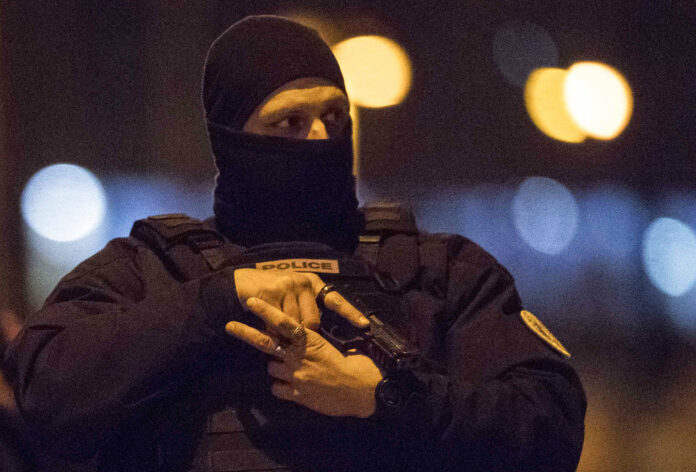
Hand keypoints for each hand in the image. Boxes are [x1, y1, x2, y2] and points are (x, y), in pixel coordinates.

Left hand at [226, 297, 382, 417]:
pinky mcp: (297, 396)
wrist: (363, 390)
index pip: (285, 322)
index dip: (266, 311)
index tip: (251, 301)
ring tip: (291, 369)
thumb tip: (296, 337)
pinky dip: (281, 387)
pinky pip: (277, 389)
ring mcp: (296, 377)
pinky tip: (293, 386)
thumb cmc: (354, 363)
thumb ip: (311, 342)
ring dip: (276, 366)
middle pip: (266, 342)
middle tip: (229, 325)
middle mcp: (300, 357)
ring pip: (271, 367)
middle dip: (246, 333)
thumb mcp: (332, 346)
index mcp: (311, 341)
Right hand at [233, 268, 367, 330]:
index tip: (365, 325)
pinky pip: (277, 324)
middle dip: (302, 333)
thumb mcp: (292, 295)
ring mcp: (287, 286)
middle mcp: (302, 282)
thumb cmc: (270, 293)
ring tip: (275, 330)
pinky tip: (266, 327)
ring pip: (294, 325)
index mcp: (312, 282)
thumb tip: (319, 330)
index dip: (350, 313)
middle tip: (289, 334)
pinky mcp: (271, 293)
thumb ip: (306, 307)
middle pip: (313, 321)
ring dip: (284, 334)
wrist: (241, 283)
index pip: (335, 299)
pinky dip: (271, 330)